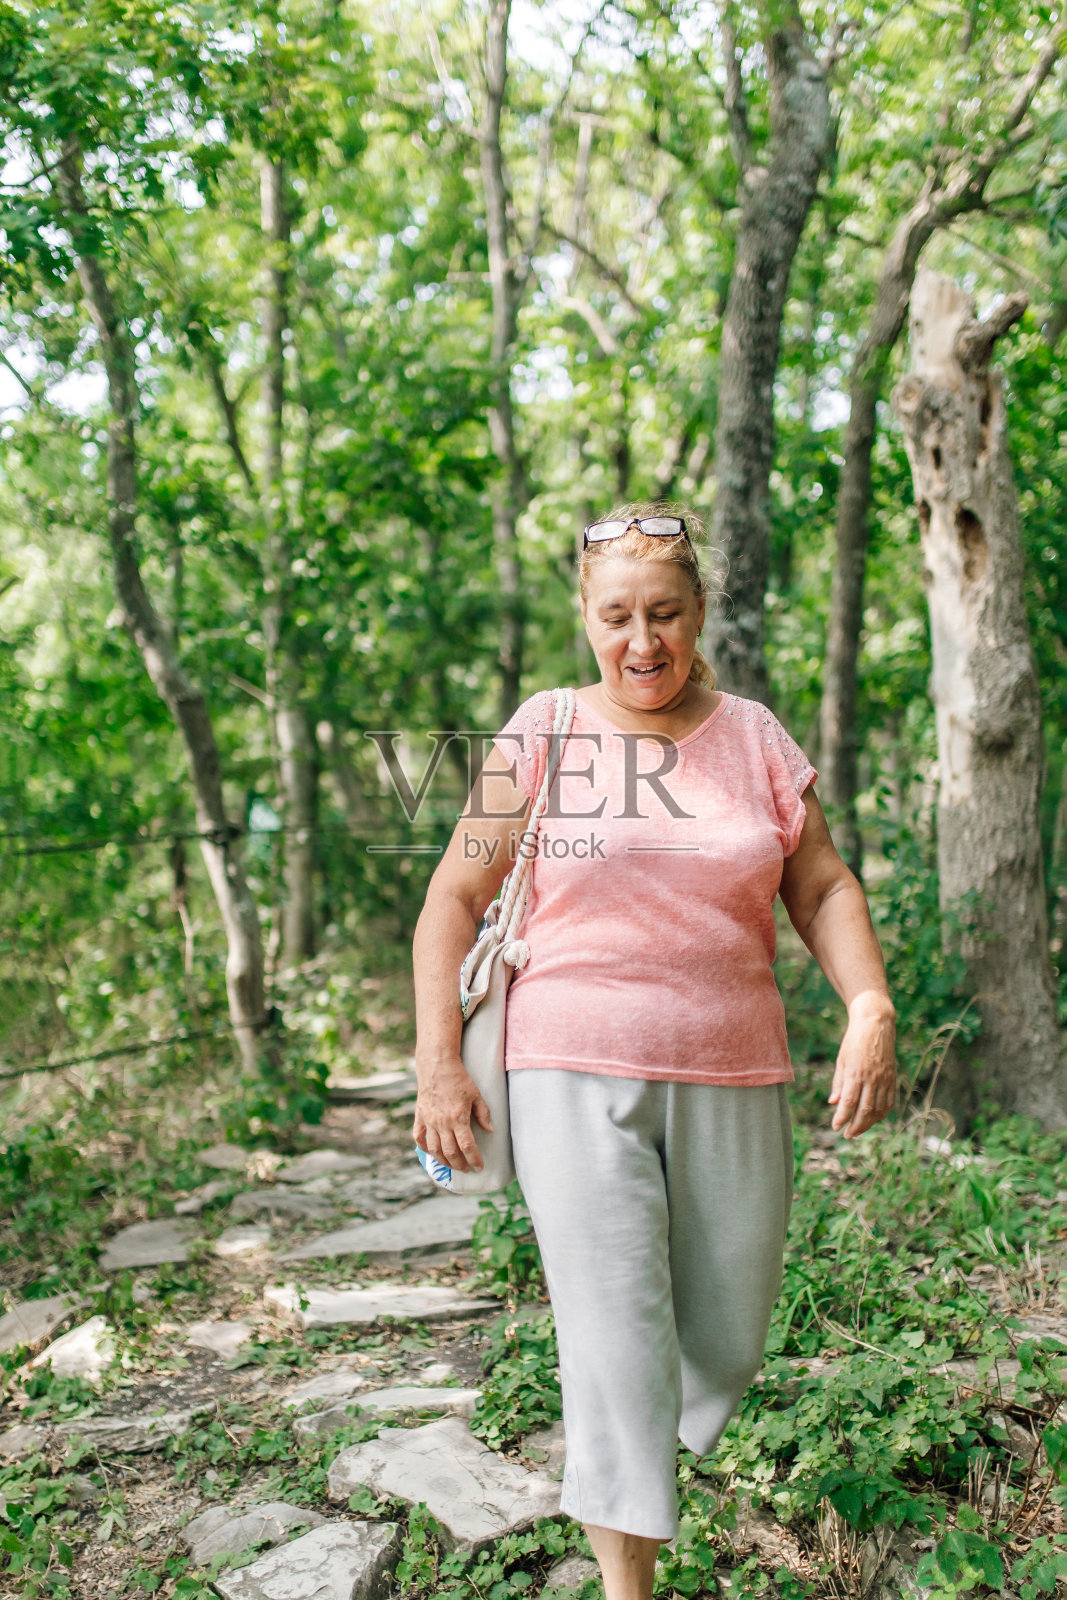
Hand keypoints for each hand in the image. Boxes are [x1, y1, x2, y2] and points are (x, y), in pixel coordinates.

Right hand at [413, 1057, 492, 1172]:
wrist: (437, 1065)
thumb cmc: (459, 1079)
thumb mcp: (476, 1094)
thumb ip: (483, 1113)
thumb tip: (490, 1130)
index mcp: (458, 1118)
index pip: (467, 1146)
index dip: (474, 1159)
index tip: (479, 1167)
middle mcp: (442, 1123)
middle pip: (451, 1152)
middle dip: (460, 1164)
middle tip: (467, 1169)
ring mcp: (429, 1121)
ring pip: (435, 1149)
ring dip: (444, 1161)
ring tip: (452, 1165)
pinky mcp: (420, 1116)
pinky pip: (419, 1138)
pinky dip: (425, 1148)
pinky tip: (432, 1152)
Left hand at [828, 994, 896, 1138]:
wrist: (876, 1024)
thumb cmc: (854, 1041)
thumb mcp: (841, 1060)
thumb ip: (838, 1083)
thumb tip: (833, 1103)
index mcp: (856, 1072)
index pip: (848, 1102)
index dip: (842, 1118)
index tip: (836, 1127)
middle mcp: (872, 1078)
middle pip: (865, 1110)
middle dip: (856, 1126)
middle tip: (847, 1135)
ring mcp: (884, 1079)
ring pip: (879, 1109)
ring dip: (869, 1123)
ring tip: (858, 1130)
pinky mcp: (892, 1078)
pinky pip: (889, 1101)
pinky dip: (881, 1113)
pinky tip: (874, 1119)